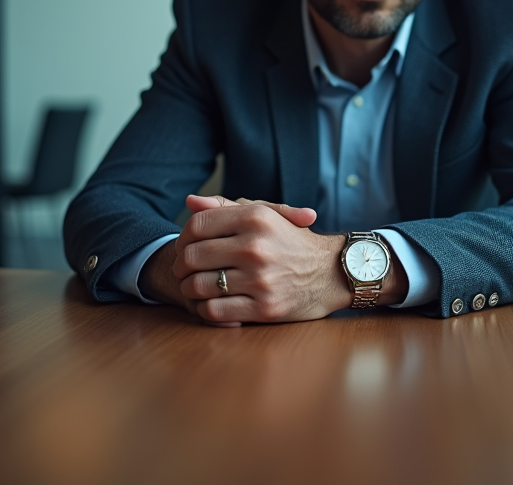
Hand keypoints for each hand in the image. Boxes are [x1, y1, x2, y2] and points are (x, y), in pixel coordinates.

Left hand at [174, 194, 353, 325]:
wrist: (331, 273)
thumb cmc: (292, 242)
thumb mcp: (265, 215)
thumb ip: (227, 207)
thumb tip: (191, 201)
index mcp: (255, 218)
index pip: (197, 225)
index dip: (183, 236)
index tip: (185, 246)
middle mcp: (256, 247)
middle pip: (192, 256)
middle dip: (181, 265)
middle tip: (184, 270)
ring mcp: (260, 279)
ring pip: (198, 286)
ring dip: (190, 289)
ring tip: (195, 287)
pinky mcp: (264, 308)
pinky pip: (214, 311)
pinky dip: (205, 309)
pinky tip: (211, 303)